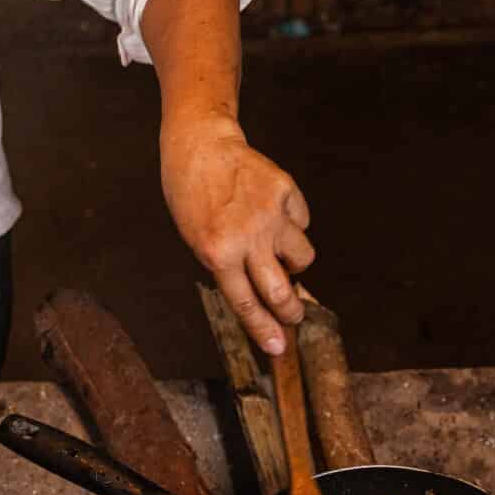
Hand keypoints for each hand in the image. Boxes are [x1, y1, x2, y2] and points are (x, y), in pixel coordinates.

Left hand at [160, 115, 313, 355]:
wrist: (201, 147)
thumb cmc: (192, 196)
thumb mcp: (198, 239)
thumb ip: (228, 268)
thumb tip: (262, 297)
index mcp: (217, 252)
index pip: (246, 303)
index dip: (265, 330)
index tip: (279, 347)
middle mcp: (246, 236)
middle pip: (282, 290)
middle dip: (292, 311)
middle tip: (295, 314)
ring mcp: (270, 213)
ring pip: (302, 256)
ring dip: (293, 261)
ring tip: (275, 248)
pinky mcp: (286, 191)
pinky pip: (303, 222)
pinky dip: (292, 225)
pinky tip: (273, 214)